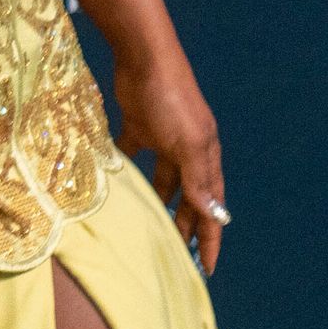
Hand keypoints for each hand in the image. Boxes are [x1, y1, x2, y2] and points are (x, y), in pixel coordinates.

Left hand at [115, 47, 225, 273]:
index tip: (207, 269)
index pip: (212, 209)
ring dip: (157, 203)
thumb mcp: (188, 143)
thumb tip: (214, 215)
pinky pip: (132, 155)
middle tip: (172, 257)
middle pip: (188, 200)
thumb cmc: (172, 100)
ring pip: (162, 182)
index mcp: (206, 159)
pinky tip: (114, 187)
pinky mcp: (138, 127)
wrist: (145, 59)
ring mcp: (164, 140)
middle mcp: (188, 153)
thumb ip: (197, 180)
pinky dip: (125, 171)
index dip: (210, 239)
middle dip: (183, 227)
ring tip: (146, 228)